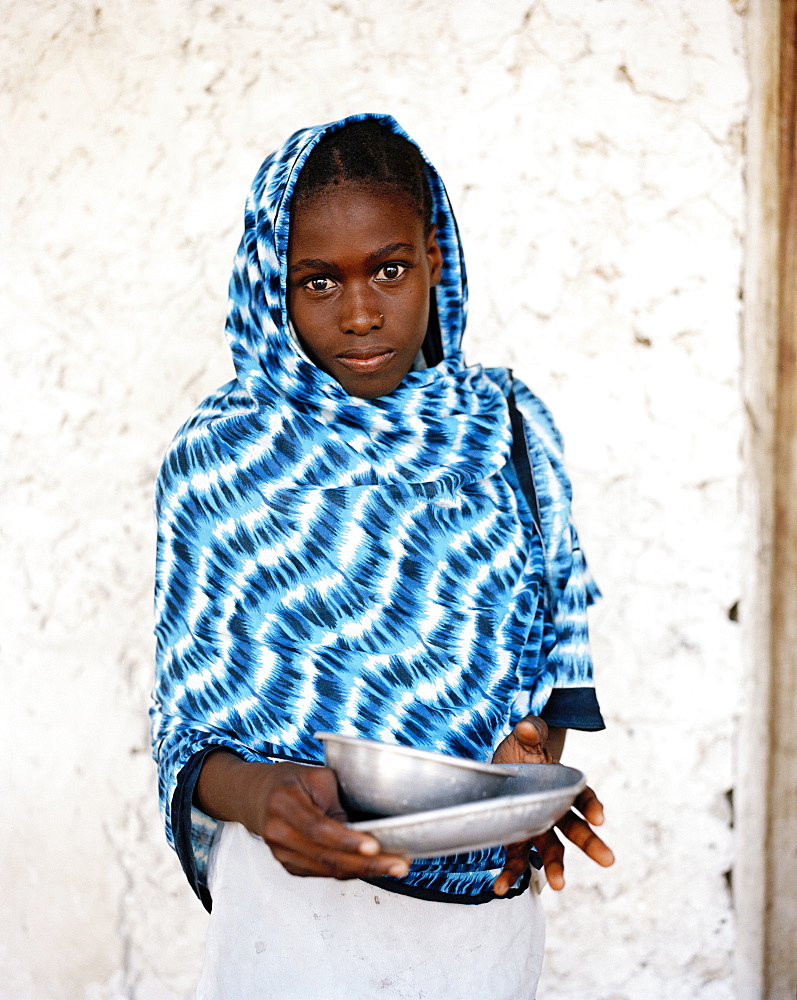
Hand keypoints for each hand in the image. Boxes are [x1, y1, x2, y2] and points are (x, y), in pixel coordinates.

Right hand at [196, 751, 410, 880]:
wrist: (256, 796)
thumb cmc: (291, 780)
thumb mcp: (315, 775)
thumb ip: (336, 801)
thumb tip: (364, 829)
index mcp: (284, 804)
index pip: (319, 829)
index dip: (347, 840)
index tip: (375, 845)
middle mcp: (279, 834)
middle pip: (327, 857)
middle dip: (368, 864)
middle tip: (400, 865)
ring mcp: (282, 855)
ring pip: (329, 870)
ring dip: (365, 871)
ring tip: (396, 866)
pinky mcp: (290, 866)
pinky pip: (324, 873)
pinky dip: (351, 871)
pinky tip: (374, 867)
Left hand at [490, 716, 613, 894]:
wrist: (505, 764)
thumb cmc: (522, 750)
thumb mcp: (527, 737)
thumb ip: (531, 731)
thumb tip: (527, 728)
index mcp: (564, 786)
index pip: (584, 796)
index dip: (592, 806)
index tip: (599, 817)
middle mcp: (555, 811)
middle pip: (576, 829)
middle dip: (591, 843)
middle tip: (608, 859)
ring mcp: (537, 827)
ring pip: (552, 849)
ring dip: (556, 867)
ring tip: (560, 884)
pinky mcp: (516, 838)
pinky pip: (516, 858)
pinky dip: (511, 874)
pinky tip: (501, 887)